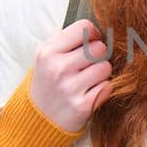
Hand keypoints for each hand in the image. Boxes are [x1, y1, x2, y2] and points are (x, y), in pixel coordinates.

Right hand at [28, 18, 114, 132]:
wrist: (38, 119)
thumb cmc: (49, 81)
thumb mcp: (47, 56)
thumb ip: (70, 40)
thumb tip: (102, 30)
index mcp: (48, 51)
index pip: (85, 27)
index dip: (93, 34)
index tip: (90, 43)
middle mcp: (58, 68)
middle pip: (99, 47)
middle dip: (98, 56)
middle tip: (88, 65)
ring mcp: (70, 88)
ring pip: (106, 67)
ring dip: (102, 74)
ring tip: (88, 80)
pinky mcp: (82, 106)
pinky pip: (108, 87)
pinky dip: (103, 89)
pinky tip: (90, 93)